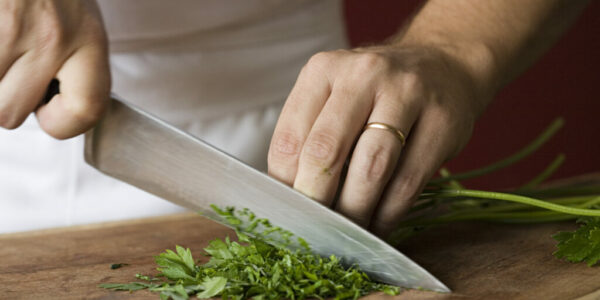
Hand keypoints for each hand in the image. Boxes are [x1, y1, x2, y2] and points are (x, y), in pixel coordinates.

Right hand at [0, 0, 109, 138]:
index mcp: (88, 39)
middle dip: (4, 99)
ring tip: (3, 50)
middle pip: (10, 113)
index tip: (51, 114)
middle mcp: (51, 36)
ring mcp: (9, 27)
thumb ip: (77, 71)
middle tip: (11, 69)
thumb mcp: (81, 25)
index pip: (87, 109)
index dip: (64, 125)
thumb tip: (52, 115)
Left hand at [268, 45, 489, 235]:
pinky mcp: (442, 123)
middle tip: (314, 230)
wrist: (443, 64)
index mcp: (323, 70)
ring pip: (371, 169)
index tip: (289, 212)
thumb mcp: (334, 95)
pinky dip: (388, 214)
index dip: (285, 185)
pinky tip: (377, 226)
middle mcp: (363, 75)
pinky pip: (408, 182)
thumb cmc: (376, 91)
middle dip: (316, 201)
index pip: (289, 138)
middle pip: (326, 151)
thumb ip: (309, 135)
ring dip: (354, 212)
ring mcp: (407, 95)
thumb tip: (290, 197)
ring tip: (346, 234)